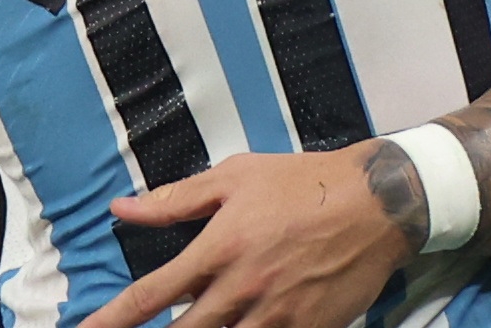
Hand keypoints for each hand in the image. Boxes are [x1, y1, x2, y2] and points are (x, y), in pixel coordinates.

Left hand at [78, 142, 416, 327]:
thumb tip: (122, 209)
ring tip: (196, 326)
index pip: (152, 295)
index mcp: (219, 246)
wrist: (378, 203)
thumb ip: (176, 200)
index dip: (111, 321)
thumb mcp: (237, 176)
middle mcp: (242, 287)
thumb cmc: (304, 182)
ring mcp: (276, 315)